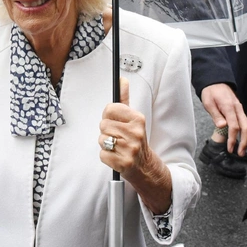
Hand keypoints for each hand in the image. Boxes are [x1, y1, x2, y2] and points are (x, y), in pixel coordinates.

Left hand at [99, 78, 171, 213]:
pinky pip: (102, 154)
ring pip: (101, 140)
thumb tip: (122, 80)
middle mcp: (135, 133)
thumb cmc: (135, 139)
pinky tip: (116, 156)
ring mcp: (129, 148)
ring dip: (106, 144)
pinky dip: (106, 157)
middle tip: (118, 136)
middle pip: (103, 124)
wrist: (144, 166)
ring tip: (118, 147)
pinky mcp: (123, 162)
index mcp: (138, 119)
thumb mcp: (133, 118)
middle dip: (107, 131)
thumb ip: (124, 99)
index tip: (115, 121)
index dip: (109, 116)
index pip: (110, 108)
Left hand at [200, 83, 246, 155]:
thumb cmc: (211, 91)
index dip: (233, 139)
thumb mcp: (208, 102)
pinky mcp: (240, 110)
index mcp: (229, 107)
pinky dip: (246, 132)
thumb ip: (216, 115)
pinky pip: (245, 122)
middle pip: (246, 127)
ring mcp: (240, 109)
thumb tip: (222, 126)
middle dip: (245, 142)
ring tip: (242, 150)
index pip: (234, 126)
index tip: (230, 148)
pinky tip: (243, 140)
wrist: (216, 81)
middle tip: (240, 153)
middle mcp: (238, 108)